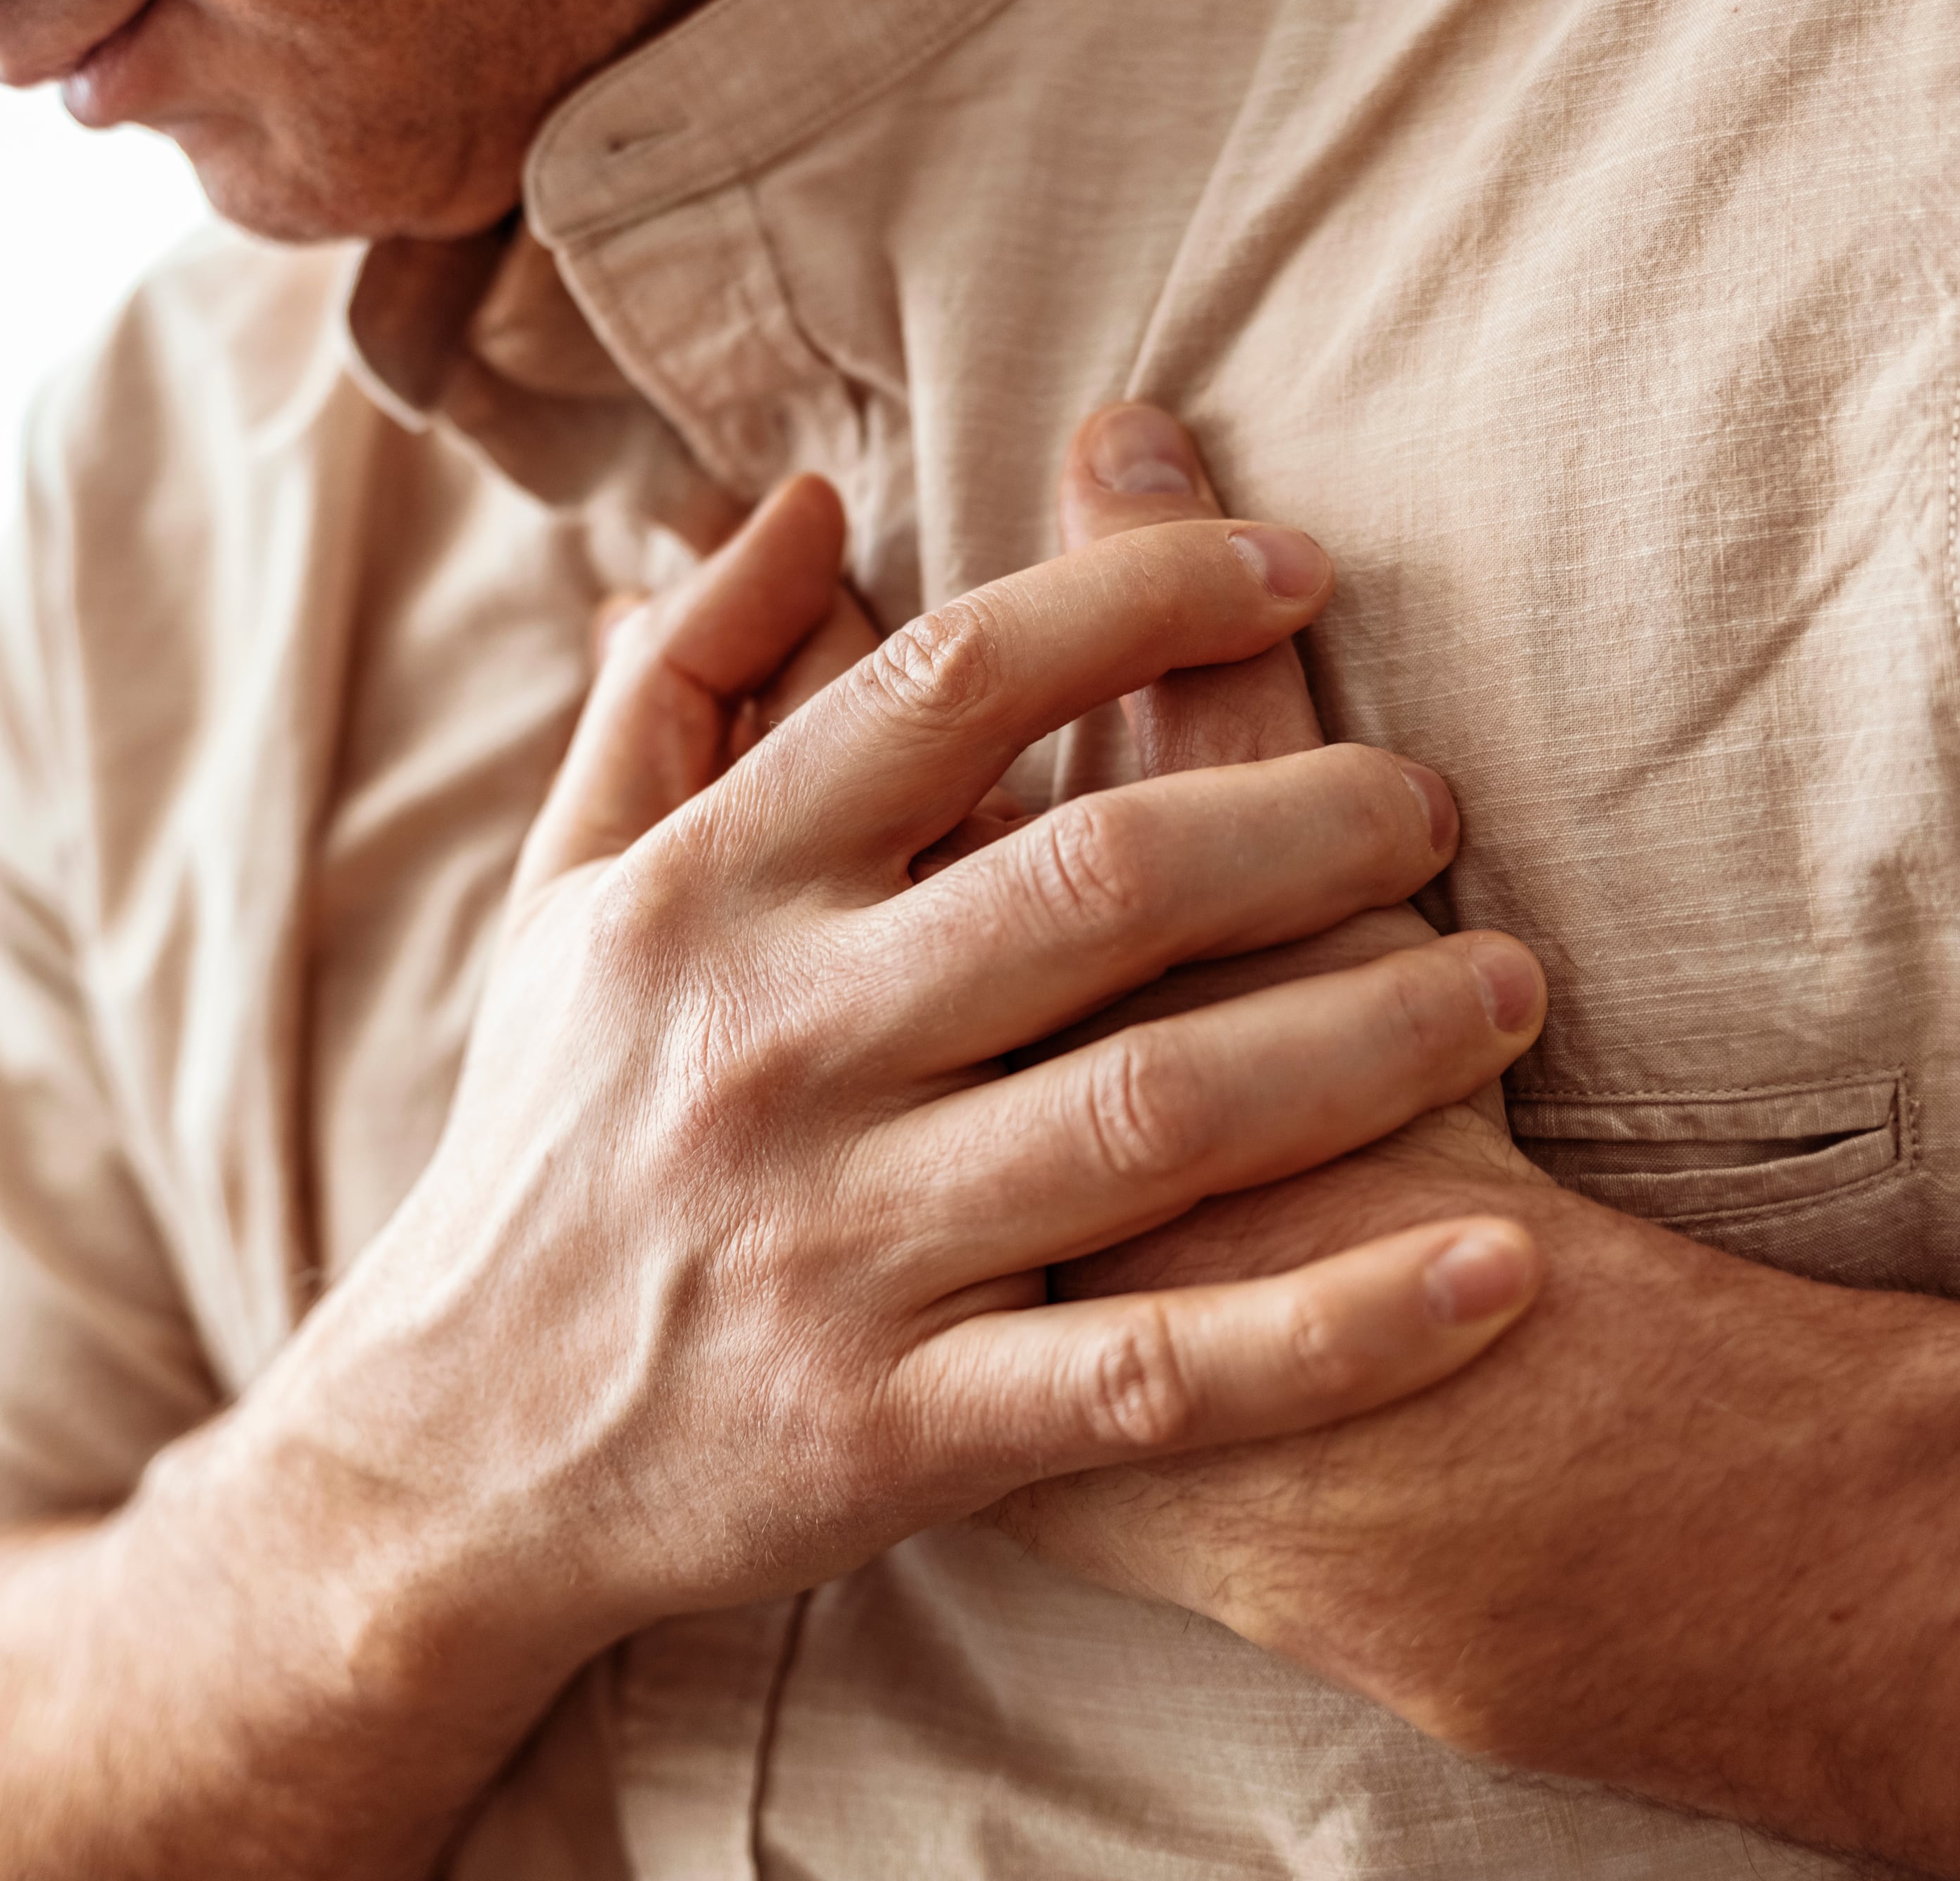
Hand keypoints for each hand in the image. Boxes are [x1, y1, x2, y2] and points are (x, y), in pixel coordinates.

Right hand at [230, 472, 1551, 1684]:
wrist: (447, 1458)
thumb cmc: (547, 1138)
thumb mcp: (569, 889)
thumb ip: (680, 686)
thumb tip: (804, 500)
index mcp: (706, 893)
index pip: (950, 681)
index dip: (1141, 596)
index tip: (1293, 560)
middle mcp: (773, 1047)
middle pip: (1098, 881)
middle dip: (1312, 820)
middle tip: (1437, 803)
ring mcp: (837, 1244)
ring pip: (1158, 1112)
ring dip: (1373, 1035)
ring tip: (1511, 986)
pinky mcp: (895, 1429)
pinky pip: (1155, 1373)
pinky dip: (1338, 1330)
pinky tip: (1498, 1269)